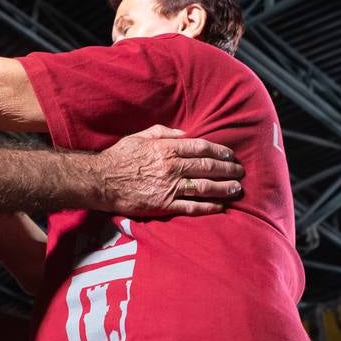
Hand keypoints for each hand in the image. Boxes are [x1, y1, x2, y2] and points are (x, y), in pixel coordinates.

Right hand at [93, 125, 243, 216]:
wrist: (101, 181)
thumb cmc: (119, 157)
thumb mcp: (140, 137)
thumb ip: (164, 132)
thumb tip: (186, 134)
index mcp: (166, 149)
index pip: (200, 148)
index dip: (219, 151)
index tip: (231, 154)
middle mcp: (171, 167)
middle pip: (207, 167)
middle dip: (227, 169)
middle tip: (240, 171)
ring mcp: (168, 188)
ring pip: (203, 187)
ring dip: (223, 188)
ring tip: (237, 188)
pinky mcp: (163, 206)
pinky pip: (191, 207)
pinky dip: (208, 207)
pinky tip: (220, 206)